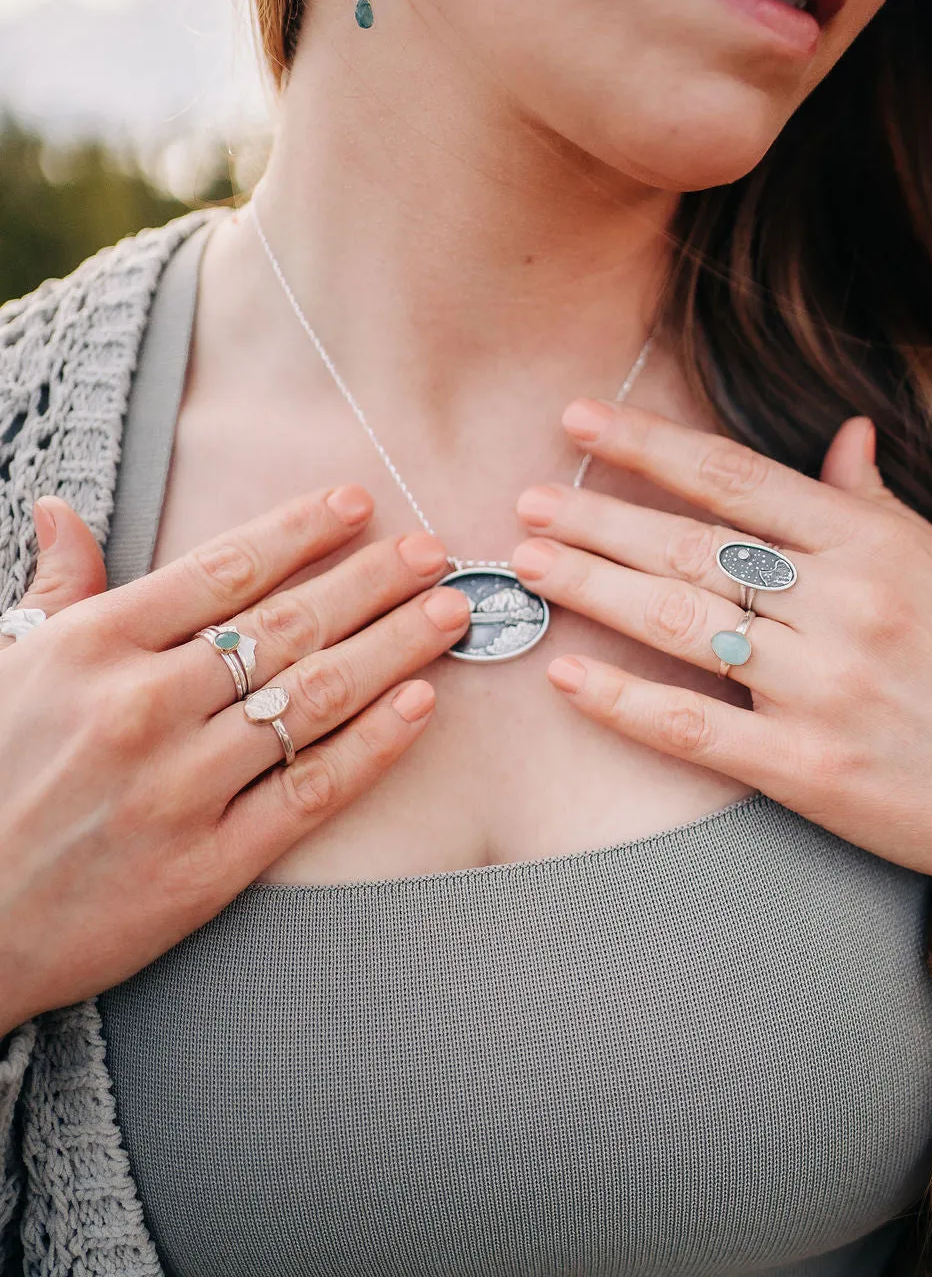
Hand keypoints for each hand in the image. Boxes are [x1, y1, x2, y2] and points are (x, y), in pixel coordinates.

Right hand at [0, 489, 469, 1033]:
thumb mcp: (4, 669)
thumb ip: (56, 589)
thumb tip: (64, 509)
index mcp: (94, 647)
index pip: (224, 569)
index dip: (302, 530)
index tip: (360, 504)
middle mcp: (144, 706)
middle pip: (286, 624)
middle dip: (371, 579)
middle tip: (431, 550)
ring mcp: (181, 788)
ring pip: (314, 697)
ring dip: (395, 646)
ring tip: (450, 611)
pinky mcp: (209, 865)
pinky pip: (312, 789)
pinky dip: (374, 743)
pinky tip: (421, 703)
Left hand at [510, 398, 931, 891]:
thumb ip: (879, 505)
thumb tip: (845, 436)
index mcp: (873, 546)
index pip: (735, 478)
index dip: (648, 445)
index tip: (579, 420)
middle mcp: (842, 605)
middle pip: (692, 547)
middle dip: (599, 518)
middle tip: (528, 501)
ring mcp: (822, 688)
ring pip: (681, 625)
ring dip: (593, 589)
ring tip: (528, 564)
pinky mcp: (810, 770)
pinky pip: (696, 729)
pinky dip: (624, 702)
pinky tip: (568, 677)